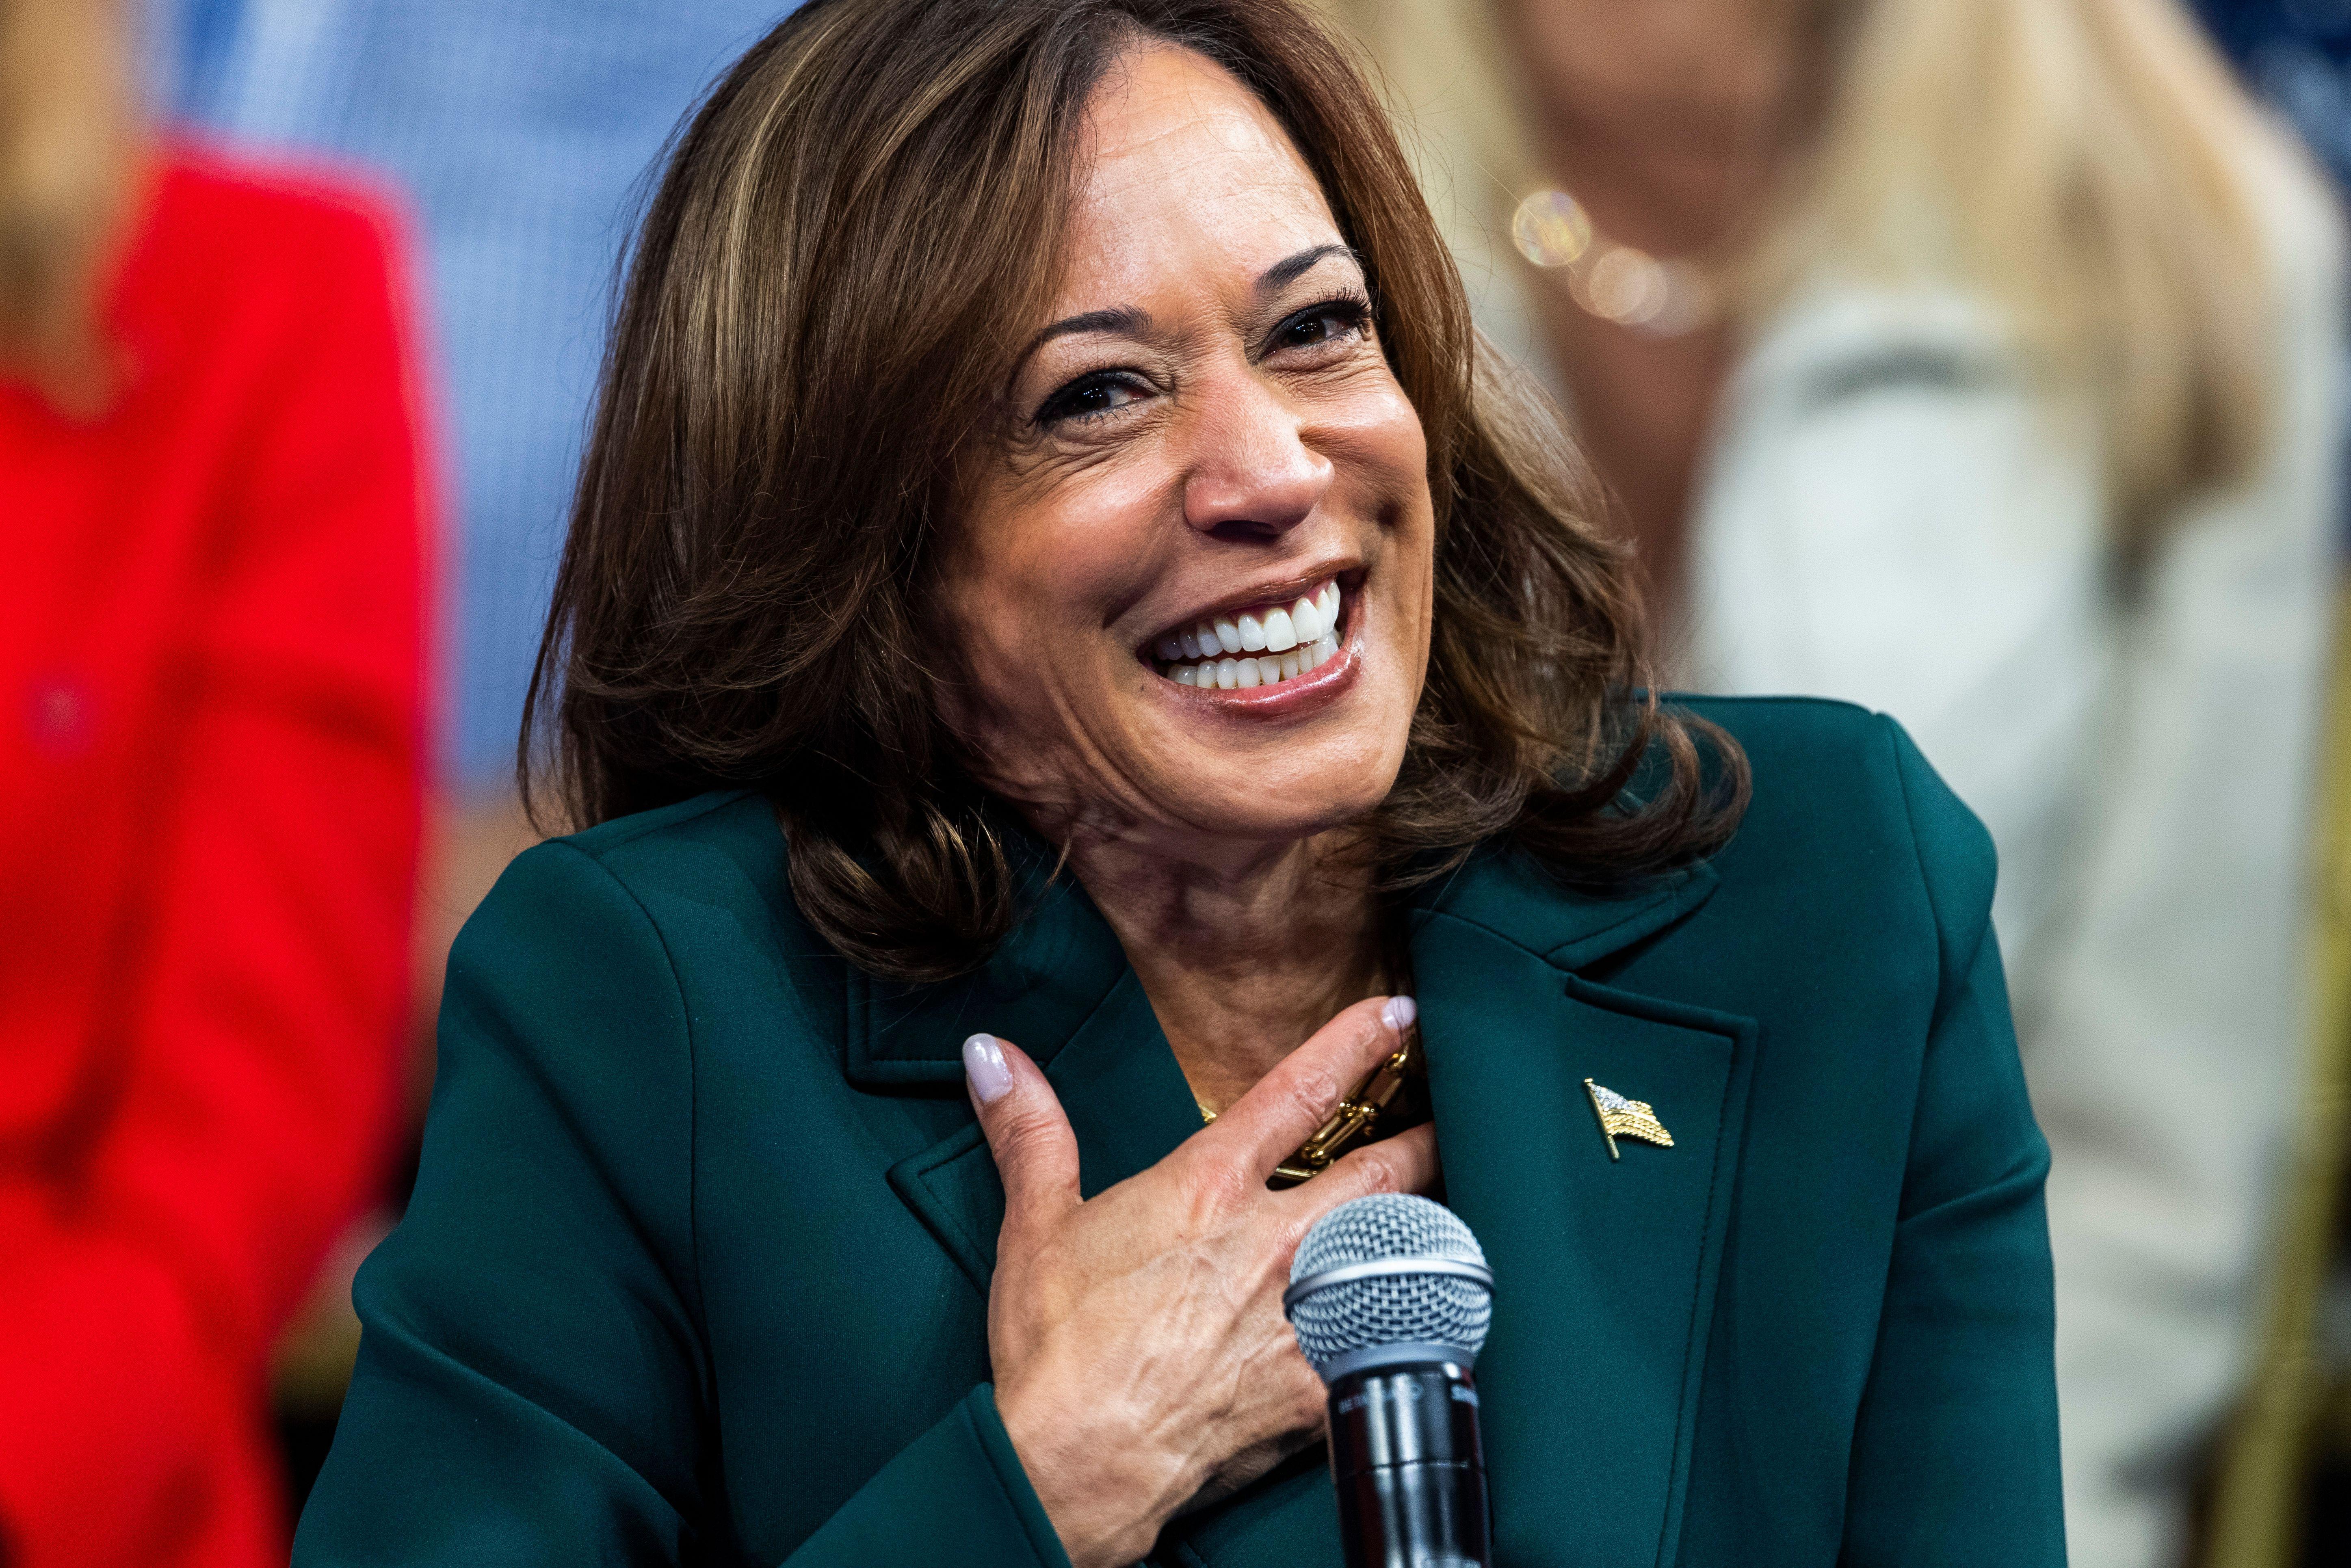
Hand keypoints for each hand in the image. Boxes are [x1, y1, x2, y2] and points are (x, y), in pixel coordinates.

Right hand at [964, 996, 1437, 1567]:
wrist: (1077, 1464)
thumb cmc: (1057, 1351)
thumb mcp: (1034, 1227)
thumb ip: (1031, 1131)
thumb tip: (993, 1055)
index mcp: (1208, 1189)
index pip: (1303, 1091)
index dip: (1359, 1043)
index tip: (1399, 1017)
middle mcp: (1273, 1240)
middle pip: (1383, 1168)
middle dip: (1424, 1140)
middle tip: (1447, 1124)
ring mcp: (1306, 1313)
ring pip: (1405, 1248)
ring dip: (1428, 1226)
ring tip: (1444, 1218)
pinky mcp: (1321, 1383)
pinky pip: (1395, 1340)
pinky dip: (1417, 1324)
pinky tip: (1429, 1320)